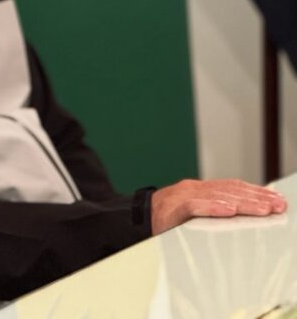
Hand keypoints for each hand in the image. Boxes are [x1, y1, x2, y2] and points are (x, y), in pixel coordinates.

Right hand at [150, 179, 286, 234]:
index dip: (254, 192)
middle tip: (277, 205)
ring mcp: (180, 197)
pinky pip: (194, 206)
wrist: (130, 221)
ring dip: (242, 203)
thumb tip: (238, 212)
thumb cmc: (161, 220)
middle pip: (228, 190)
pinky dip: (212, 207)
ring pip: (216, 197)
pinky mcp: (170, 208)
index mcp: (197, 189)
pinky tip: (228, 209)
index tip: (275, 199)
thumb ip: (210, 210)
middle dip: (256, 197)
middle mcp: (190, 189)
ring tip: (262, 209)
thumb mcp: (189, 214)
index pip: (231, 187)